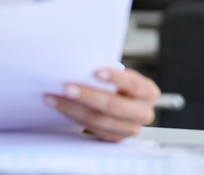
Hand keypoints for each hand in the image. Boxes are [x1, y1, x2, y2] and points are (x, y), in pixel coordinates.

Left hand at [45, 68, 160, 141]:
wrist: (122, 104)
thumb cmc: (119, 85)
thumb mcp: (121, 76)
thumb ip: (109, 72)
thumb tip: (82, 65)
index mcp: (148, 92)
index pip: (134, 85)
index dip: (116, 78)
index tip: (96, 72)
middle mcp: (143, 113)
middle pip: (113, 106)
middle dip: (88, 96)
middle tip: (67, 87)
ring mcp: (129, 129)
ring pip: (98, 119)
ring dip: (72, 108)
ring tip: (55, 97)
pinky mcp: (114, 138)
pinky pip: (91, 128)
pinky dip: (72, 116)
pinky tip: (59, 106)